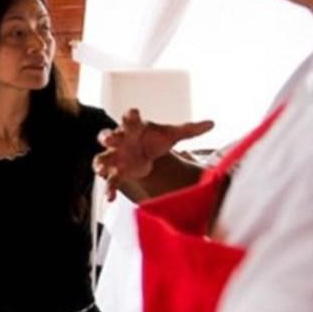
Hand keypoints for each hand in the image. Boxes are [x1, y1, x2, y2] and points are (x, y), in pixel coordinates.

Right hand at [94, 108, 213, 200]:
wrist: (144, 154)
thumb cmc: (153, 140)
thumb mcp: (170, 134)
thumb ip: (189, 129)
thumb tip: (212, 123)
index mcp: (133, 127)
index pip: (129, 118)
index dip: (129, 115)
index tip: (132, 113)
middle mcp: (120, 140)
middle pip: (108, 135)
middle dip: (107, 137)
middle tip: (109, 139)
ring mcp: (115, 156)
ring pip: (102, 157)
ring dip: (100, 162)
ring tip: (101, 169)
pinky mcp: (116, 171)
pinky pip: (109, 180)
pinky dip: (109, 189)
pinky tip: (110, 198)